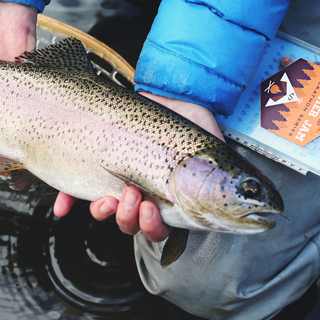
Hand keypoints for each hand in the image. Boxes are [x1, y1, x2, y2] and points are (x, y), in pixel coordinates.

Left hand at [53, 92, 224, 241]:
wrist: (168, 90)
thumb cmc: (192, 119)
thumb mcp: (211, 146)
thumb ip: (224, 175)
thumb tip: (256, 197)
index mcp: (171, 198)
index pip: (162, 228)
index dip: (154, 229)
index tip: (152, 211)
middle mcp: (144, 194)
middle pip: (131, 225)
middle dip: (128, 219)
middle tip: (132, 197)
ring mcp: (120, 181)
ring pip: (107, 211)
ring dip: (104, 211)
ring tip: (108, 195)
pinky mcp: (98, 166)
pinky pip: (77, 190)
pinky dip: (68, 200)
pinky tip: (63, 207)